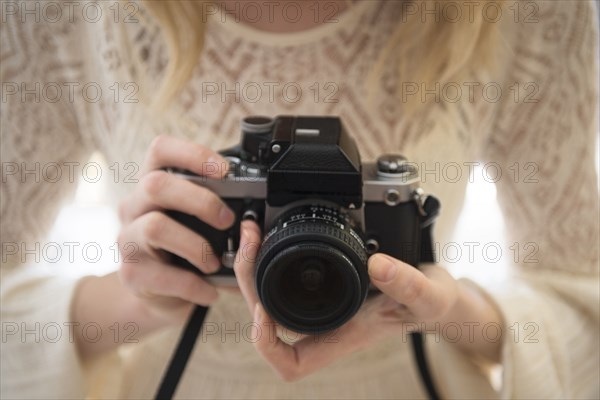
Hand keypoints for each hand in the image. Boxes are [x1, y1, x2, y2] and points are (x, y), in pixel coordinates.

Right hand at [116, 135, 234, 322]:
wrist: (157, 294)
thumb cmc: (183, 248)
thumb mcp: (196, 222)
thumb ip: (217, 210)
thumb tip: (259, 218)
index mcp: (153, 185)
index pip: (160, 150)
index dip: (192, 153)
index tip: (224, 169)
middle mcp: (134, 206)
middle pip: (156, 185)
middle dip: (200, 200)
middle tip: (226, 220)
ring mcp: (128, 239)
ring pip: (155, 227)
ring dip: (196, 245)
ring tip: (214, 262)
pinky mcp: (131, 273)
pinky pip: (163, 275)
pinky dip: (193, 284)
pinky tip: (208, 290)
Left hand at [234, 221, 501, 380]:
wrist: (433, 290)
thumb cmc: (429, 305)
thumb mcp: (426, 295)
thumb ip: (407, 284)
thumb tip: (378, 265)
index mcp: (341, 336)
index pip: (290, 363)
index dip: (266, 344)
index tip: (262, 311)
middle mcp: (323, 323)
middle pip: (266, 321)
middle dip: (249, 283)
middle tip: (250, 242)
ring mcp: (319, 304)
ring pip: (269, 297)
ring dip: (253, 267)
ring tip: (253, 232)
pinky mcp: (321, 282)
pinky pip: (282, 277)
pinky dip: (269, 257)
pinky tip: (268, 234)